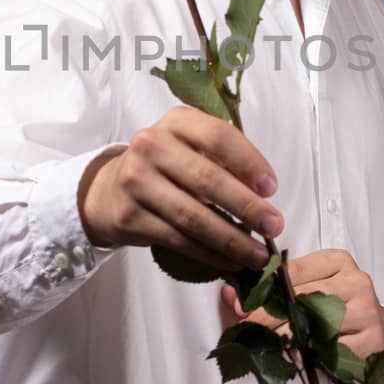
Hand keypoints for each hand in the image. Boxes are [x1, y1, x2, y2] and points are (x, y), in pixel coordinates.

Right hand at [77, 106, 282, 272]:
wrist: (109, 191)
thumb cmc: (165, 167)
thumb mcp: (189, 147)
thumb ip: (223, 160)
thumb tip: (264, 195)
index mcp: (175, 122)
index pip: (218, 136)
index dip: (249, 163)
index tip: (272, 188)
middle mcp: (151, 145)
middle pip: (207, 179)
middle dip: (247, 207)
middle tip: (274, 227)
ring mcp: (136, 181)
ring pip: (193, 217)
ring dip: (232, 240)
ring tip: (259, 255)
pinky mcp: (130, 216)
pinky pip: (179, 240)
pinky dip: (210, 254)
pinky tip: (230, 262)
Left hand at [219, 247, 383, 360]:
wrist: (381, 331)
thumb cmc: (338, 307)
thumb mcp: (310, 288)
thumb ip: (272, 289)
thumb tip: (229, 295)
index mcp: (337, 260)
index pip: (293, 270)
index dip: (264, 289)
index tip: (241, 306)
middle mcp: (356, 280)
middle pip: (304, 298)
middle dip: (270, 316)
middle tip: (248, 329)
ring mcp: (368, 310)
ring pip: (318, 324)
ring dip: (288, 337)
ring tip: (269, 343)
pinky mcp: (373, 339)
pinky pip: (335, 349)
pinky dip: (311, 355)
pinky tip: (297, 357)